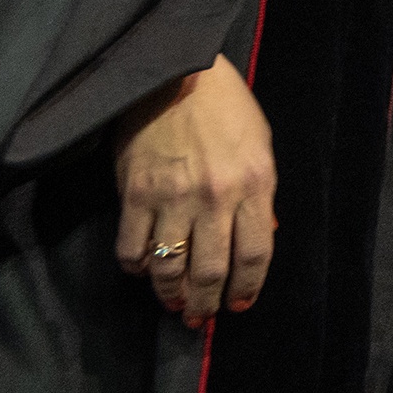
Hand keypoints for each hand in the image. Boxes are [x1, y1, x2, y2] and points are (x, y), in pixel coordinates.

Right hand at [113, 57, 275, 327]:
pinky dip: (137, 269)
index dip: (247, 287)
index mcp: (255, 184)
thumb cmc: (226, 109)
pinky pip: (132, 250)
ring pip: (170, 268)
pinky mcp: (134, 195)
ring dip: (170, 295)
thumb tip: (260, 238)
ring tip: (173, 304)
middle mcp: (215, 198)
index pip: (256, 253)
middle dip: (206, 303)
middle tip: (200, 317)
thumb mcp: (260, 147)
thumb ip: (260, 196)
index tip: (238, 305)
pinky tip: (143, 270)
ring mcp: (172, 199)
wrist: (176, 75)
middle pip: (212, 270)